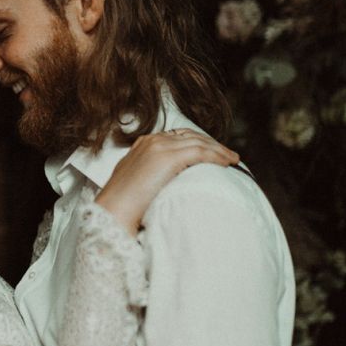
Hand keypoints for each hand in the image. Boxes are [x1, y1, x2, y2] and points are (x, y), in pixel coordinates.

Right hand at [94, 129, 238, 234]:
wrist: (113, 210)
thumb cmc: (122, 204)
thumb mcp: (135, 182)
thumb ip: (149, 174)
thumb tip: (166, 182)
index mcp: (143, 144)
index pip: (176, 136)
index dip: (196, 142)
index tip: (210, 152)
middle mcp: (152, 141)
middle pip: (190, 136)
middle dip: (211, 144)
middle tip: (226, 154)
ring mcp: (160, 147)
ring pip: (199, 142)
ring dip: (218, 150)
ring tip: (232, 159)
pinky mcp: (168, 157)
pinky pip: (201, 152)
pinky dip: (217, 156)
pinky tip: (227, 163)